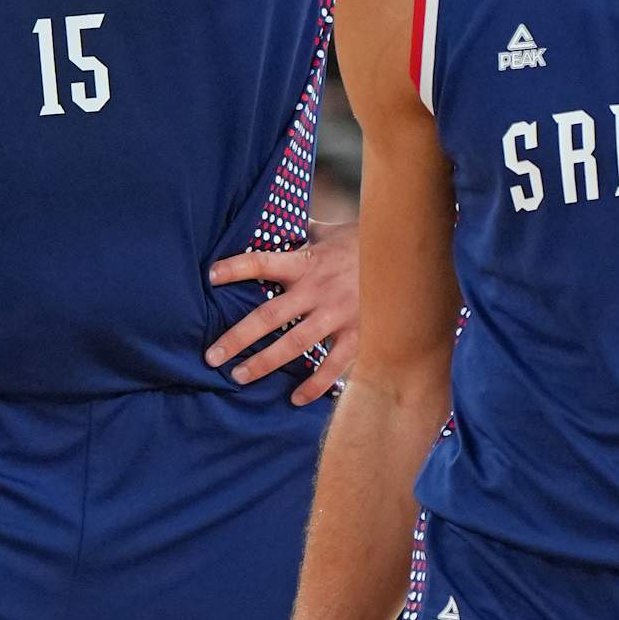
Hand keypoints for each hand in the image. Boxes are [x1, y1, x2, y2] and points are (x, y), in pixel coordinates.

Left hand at [207, 222, 358, 407]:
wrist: (408, 257)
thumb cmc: (362, 243)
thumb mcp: (328, 232)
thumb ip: (300, 234)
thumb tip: (271, 221)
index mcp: (307, 262)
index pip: (263, 262)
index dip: (236, 267)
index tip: (211, 276)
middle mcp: (318, 290)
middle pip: (268, 316)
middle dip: (237, 338)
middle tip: (213, 356)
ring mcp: (337, 315)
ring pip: (294, 345)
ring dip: (265, 363)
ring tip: (239, 377)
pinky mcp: (358, 334)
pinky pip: (333, 365)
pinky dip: (314, 384)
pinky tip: (295, 398)